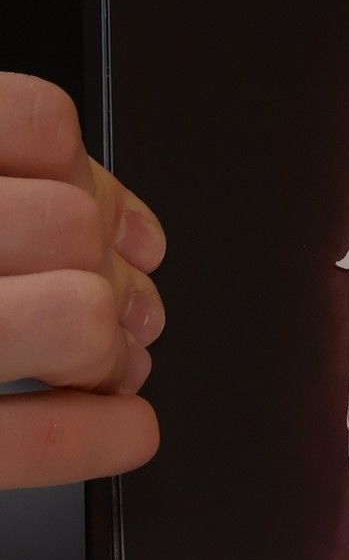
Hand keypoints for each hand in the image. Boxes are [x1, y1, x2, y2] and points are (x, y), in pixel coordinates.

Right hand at [0, 73, 165, 486]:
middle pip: (69, 223)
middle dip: (112, 274)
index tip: (106, 223)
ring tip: (98, 364)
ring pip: (79, 314)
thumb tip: (117, 222)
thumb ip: (8, 185)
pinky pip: (29, 440)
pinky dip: (99, 435)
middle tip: (115, 313)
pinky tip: (125, 426)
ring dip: (110, 349)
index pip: (32, 119)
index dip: (84, 173)